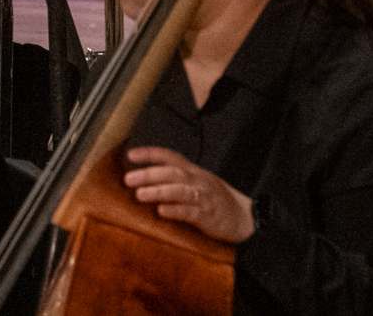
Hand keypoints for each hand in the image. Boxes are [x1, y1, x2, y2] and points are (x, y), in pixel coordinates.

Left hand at [121, 146, 254, 243]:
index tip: (131, 155)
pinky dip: (175, 210)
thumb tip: (147, 180)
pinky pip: (190, 211)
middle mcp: (197, 180)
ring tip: (140, 194)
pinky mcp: (208, 215)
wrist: (244, 217)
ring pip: (179, 190)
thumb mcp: (198, 182)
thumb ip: (176, 180)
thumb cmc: (216, 200)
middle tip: (128, 178)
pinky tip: (162, 211)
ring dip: (158, 191)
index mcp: (193, 171)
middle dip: (149, 174)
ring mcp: (203, 197)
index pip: (169, 156)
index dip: (150, 154)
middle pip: (171, 172)